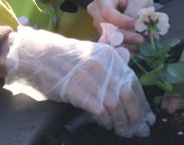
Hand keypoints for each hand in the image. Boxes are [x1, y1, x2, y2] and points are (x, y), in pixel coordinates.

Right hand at [7, 26, 154, 136]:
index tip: (144, 112)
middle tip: (137, 127)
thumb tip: (128, 82)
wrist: (39, 55)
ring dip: (121, 121)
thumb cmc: (65, 56)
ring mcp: (91, 78)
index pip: (133, 81)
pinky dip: (106, 120)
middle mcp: (104, 65)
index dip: (141, 100)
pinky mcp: (78, 91)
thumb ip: (111, 64)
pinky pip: (99, 110)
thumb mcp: (92, 53)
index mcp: (110, 55)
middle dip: (135, 114)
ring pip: (116, 105)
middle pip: (128, 95)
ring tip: (122, 129)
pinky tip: (106, 124)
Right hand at [87, 0, 153, 49]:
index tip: (136, 25)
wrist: (133, 2)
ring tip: (139, 43)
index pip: (107, 12)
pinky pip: (110, 44)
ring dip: (124, 43)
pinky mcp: (101, 34)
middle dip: (124, 35)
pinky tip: (134, 47)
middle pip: (105, 27)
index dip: (121, 21)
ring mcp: (97, 23)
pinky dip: (123, 47)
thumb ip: (135, 12)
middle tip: (141, 39)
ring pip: (107, 37)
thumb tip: (132, 29)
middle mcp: (95, 10)